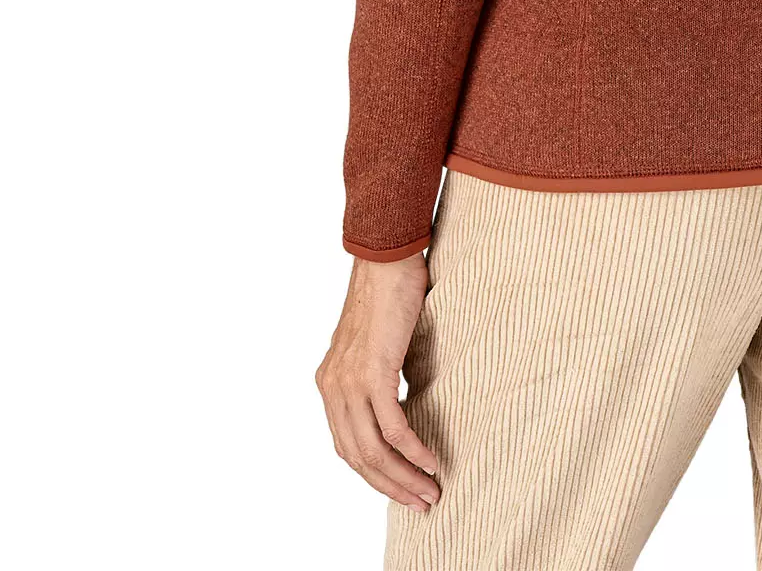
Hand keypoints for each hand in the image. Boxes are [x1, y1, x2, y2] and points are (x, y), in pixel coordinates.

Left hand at [316, 252, 440, 510]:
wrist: (386, 257)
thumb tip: (401, 402)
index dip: (374, 474)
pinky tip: (431, 461)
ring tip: (430, 492)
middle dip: (390, 486)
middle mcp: (332, 388)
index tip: (402, 488)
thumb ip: (378, 375)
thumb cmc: (390, 291)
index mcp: (330, 383)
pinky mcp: (373, 373)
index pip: (347, 446)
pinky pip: (393, 426)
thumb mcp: (376, 344)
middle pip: (357, 457)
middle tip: (421, 503)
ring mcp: (350, 382)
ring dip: (404, 477)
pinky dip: (412, 450)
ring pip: (373, 449)